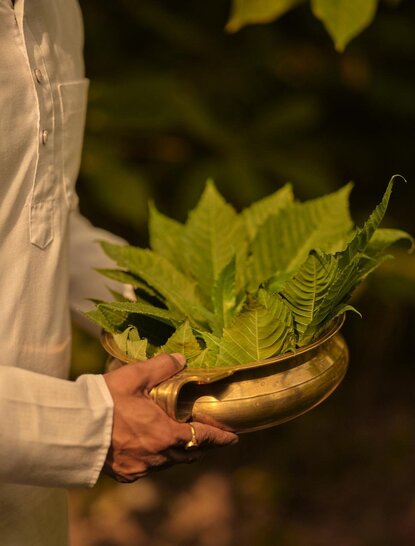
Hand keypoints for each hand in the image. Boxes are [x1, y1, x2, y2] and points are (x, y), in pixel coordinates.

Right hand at [102, 353, 237, 482]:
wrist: (74, 429)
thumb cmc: (106, 401)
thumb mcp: (136, 376)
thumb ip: (162, 366)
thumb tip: (181, 358)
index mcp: (165, 434)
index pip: (202, 438)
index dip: (220, 438)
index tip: (233, 439)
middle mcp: (158, 456)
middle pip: (189, 454)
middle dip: (200, 446)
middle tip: (206, 436)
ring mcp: (142, 468)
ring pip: (170, 462)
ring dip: (177, 451)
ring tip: (177, 439)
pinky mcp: (127, 474)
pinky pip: (149, 469)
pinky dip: (155, 458)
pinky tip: (149, 447)